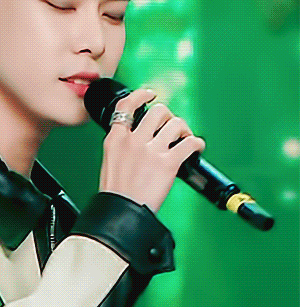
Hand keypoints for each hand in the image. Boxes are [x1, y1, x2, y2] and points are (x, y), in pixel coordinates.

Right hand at [98, 88, 205, 213]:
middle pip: (157, 111)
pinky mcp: (168, 163)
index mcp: (115, 139)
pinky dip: (197, 143)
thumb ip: (120, 147)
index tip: (149, 94)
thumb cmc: (114, 194)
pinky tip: (196, 148)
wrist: (120, 211)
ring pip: (175, 124)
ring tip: (185, 138)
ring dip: (184, 129)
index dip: (141, 95)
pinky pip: (189, 144)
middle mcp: (133, 140)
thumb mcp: (108, 162)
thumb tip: (133, 143)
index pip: (126, 106)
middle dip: (168, 116)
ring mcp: (150, 151)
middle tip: (171, 125)